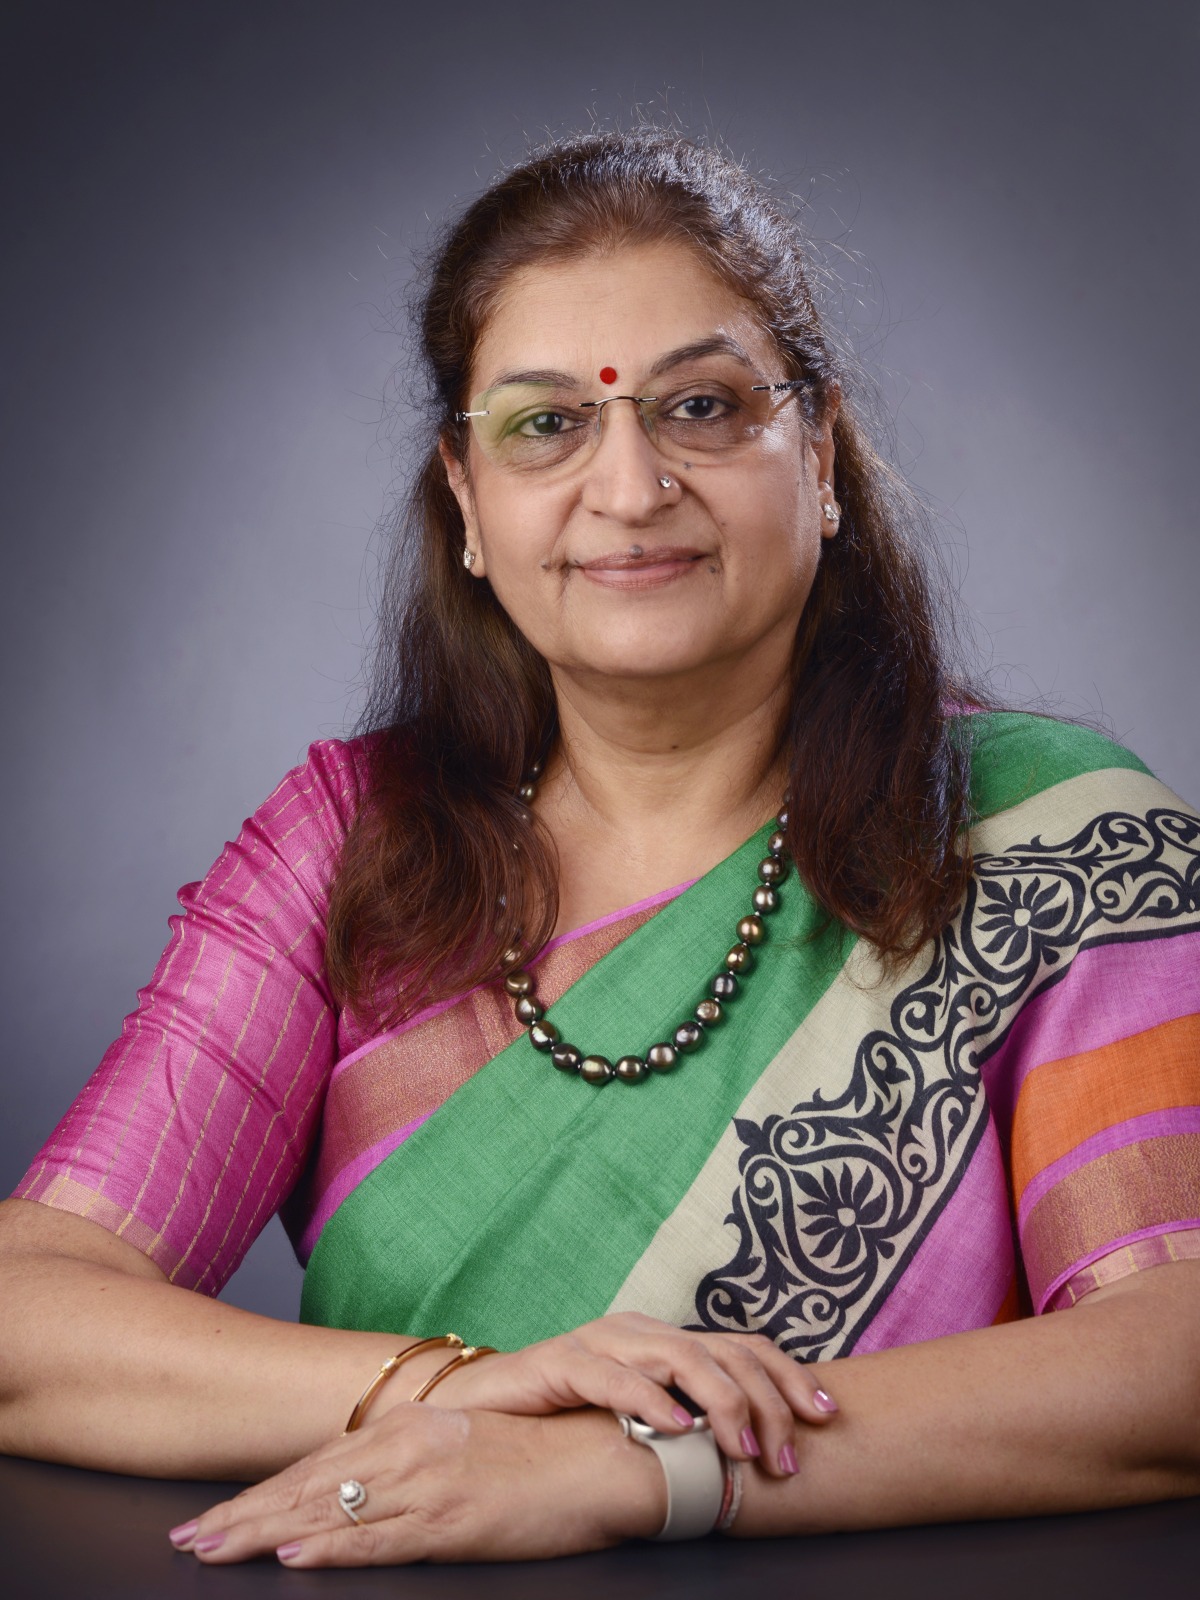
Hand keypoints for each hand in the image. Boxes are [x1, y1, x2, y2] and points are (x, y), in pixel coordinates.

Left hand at [170, 1405, 664, 1567]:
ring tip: (213, 1550)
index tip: (212, 1515)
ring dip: (264, 1534)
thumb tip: (352, 1486)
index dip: (259, 1493)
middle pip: (308, 1485)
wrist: (600, 1458)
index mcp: (410, 1425)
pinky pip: (379, 1537)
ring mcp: (429, 1481)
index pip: (316, 1463)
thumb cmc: (536, 1454)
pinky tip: (293, 1556)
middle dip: (242, 1516)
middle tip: (187, 1538)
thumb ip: (406, 1460)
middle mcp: (409, 1445)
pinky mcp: (452, 1519)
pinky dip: (332, 1548)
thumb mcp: (460, 1446)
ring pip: (330, 1510)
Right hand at [429, 1311, 837, 1476]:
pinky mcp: (562, 1361)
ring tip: (740, 1449)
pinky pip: (613, 1376)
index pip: (744, 1347)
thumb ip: (688, 1422)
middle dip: (766, 1403)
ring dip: (720, 1404)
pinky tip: (674, 1427)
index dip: (789, 1376)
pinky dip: (649, 1398)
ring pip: (679, 1356)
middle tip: (784, 1458)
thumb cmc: (568, 1418)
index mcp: (667, 1340)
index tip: (825, 1416)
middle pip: (724, 1351)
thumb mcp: (640, 1418)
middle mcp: (642, 1331)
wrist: (485, 1406)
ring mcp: (602, 1341)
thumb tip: (758, 1456)